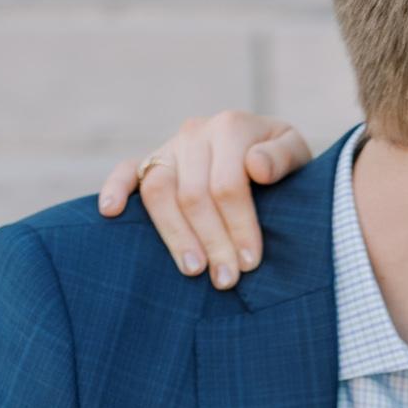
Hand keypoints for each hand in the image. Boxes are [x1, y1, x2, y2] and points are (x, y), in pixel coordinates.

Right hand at [96, 111, 311, 289]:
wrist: (268, 150)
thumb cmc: (283, 162)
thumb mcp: (297, 154)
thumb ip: (282, 157)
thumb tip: (255, 167)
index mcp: (231, 127)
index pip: (228, 185)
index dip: (238, 227)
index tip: (249, 263)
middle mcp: (196, 132)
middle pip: (193, 195)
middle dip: (212, 241)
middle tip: (226, 279)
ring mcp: (170, 147)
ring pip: (158, 191)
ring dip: (174, 235)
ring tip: (192, 270)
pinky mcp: (150, 160)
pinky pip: (125, 171)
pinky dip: (114, 188)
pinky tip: (110, 213)